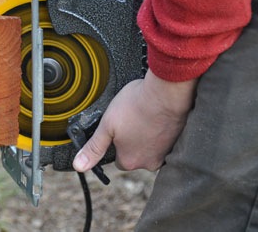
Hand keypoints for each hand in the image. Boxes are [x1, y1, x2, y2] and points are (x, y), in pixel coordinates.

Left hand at [73, 69, 196, 171]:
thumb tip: (79, 166)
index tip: (119, 130)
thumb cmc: (136, 105)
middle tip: (132, 120)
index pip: (118, 159)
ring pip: (151, 148)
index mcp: (129, 161)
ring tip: (144, 117)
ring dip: (147, 136)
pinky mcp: (178, 143)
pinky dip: (160, 132)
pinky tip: (156, 118)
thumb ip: (93, 147)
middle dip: (133, 140)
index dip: (116, 143)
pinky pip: (165, 141)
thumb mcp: (106, 125)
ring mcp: (166, 153)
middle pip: (135, 155)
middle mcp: (149, 163)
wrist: (166, 92)